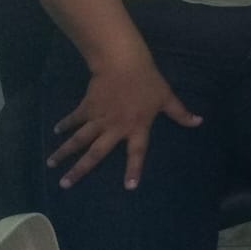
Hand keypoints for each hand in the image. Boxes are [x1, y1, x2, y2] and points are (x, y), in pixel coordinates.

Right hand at [47, 54, 201, 190]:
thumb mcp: (166, 97)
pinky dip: (65, 125)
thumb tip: (199, 122)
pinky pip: (75, 119)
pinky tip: (55, 132)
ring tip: (51, 164)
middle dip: (80, 170)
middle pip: (95, 153)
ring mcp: (98, 118)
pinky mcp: (87, 107)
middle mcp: (114, 128)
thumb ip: (180, 113)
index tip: (129, 187)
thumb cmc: (148, 81)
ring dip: (65, 152)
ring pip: (79, 140)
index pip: (137, 152)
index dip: (134, 169)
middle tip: (65, 184)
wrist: (123, 62)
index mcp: (136, 127)